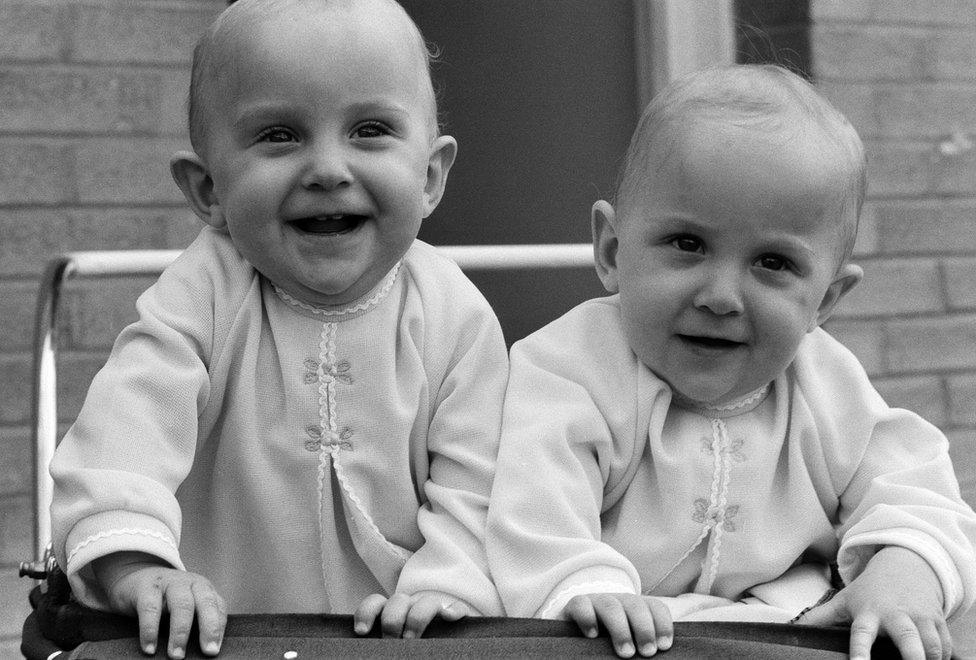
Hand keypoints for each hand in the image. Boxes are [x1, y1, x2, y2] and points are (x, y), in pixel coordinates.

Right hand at [93, 552, 226, 658]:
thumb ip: (196, 622)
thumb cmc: (164, 600)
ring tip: (176, 655)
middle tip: (207, 651)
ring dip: (180, 632)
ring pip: (181, 604)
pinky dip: (150, 630)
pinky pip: (150, 608)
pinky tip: (150, 647)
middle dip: (209, 628)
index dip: (219, 629)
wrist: (134, 577)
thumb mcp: (185, 607)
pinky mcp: (146, 587)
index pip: (218, 607)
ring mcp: (169, 582)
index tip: (214, 650)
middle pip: (205, 602)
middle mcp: (189, 583)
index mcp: (203, 589)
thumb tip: (200, 650)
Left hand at [353, 592, 469, 638]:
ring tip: (411, 640)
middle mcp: (410, 607)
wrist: (438, 646)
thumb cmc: (404, 645)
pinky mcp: (453, 615)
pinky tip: (448, 617)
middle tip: (390, 642)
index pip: (375, 603)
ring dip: (417, 618)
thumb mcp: (390, 640)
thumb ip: (378, 642)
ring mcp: (432, 610)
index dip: (366, 613)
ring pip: (427, 601)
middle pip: (398, 600)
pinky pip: (457, 607)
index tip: (361, 631)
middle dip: (392, 621)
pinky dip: (453, 610)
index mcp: (391, 612)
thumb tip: (365, 649)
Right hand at [565, 592, 672, 656]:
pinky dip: (588, 618)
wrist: (575, 628)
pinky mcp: (575, 605)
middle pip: (635, 605)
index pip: (655, 607)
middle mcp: (618, 600)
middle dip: (644, 628)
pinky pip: (581, 605)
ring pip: (611, 606)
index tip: (664, 646)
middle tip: (647, 652)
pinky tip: (592, 635)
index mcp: (636, 608)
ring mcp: (596, 601)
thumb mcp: (631, 638)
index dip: (662, 624)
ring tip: (626, 653)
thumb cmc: (609, 640)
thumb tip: (659, 652)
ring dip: (621, 628)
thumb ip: (643, 642)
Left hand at [796, 547, 949, 659]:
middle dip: (911, 656)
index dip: (860, 651)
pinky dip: (943, 656)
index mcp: (869, 614)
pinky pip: (945, 645)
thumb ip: (820, 617)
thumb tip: (792, 627)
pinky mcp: (937, 621)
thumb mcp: (844, 600)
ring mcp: (919, 618)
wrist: (903, 567)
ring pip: (931, 645)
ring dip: (930, 659)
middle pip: (907, 639)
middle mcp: (895, 616)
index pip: (862, 635)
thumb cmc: (869, 591)